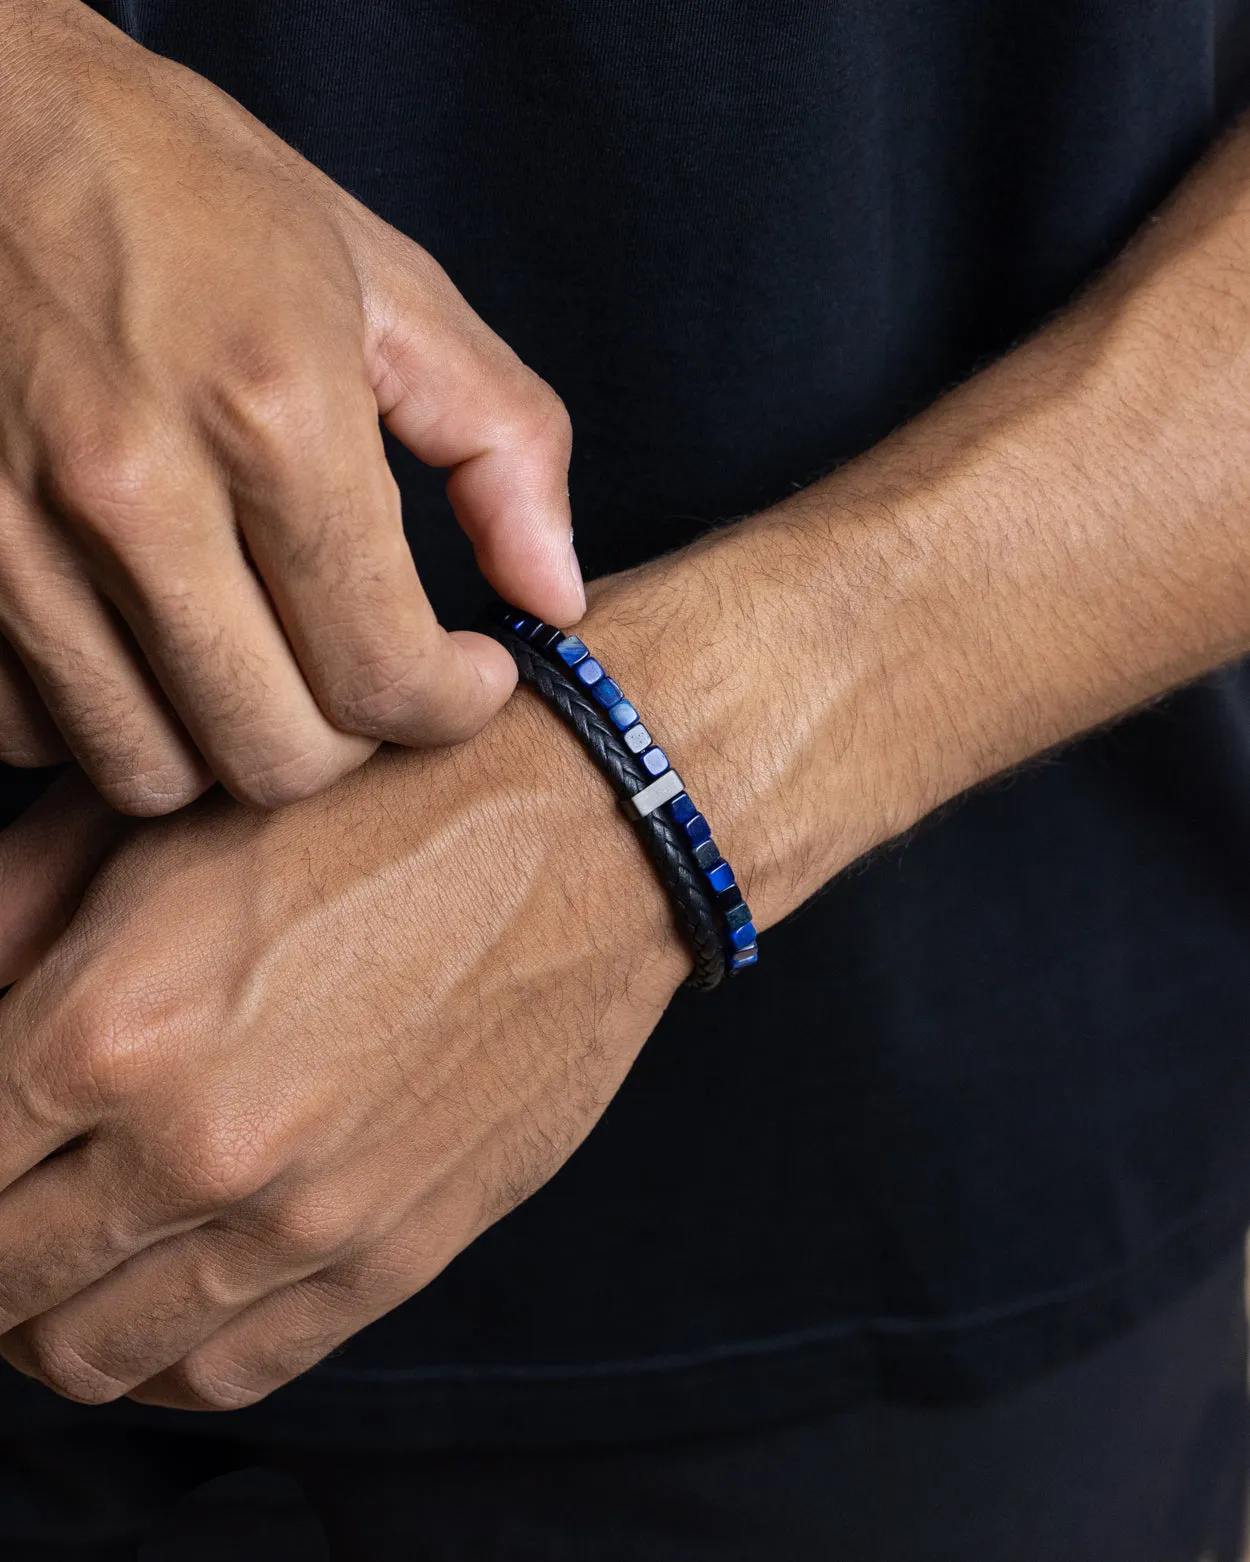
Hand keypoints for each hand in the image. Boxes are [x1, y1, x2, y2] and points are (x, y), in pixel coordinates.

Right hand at [0, 0, 582, 814]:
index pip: (384, 675)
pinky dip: (106, 716)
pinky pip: (33, 733)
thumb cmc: (179, 189)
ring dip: (225, 740)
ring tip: (258, 657)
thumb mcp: (380, 283)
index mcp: (271, 412)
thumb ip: (501, 443)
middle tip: (364, 672)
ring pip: (150, 769)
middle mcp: (130, 489)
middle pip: (274, 755)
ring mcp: (9, 534)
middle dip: (348, 738)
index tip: (464, 676)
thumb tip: (554, 595)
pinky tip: (146, 643)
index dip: (450, 706)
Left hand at [0, 689, 683, 1409]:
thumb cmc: (377, 802)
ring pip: (92, 1356)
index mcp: (110, 1026)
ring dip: (46, 1322)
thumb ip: (6, 917)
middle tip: (3, 1203)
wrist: (581, 835)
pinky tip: (156, 1302)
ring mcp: (303, 1222)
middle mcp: (196, 1148)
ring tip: (58, 1267)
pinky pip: (224, 1374)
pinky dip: (159, 1365)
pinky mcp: (393, 1257)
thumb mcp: (157, 816)